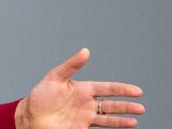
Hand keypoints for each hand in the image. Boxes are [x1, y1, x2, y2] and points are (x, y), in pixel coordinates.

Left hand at [16, 48, 144, 128]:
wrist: (32, 116)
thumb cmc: (41, 95)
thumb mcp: (55, 76)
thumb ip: (71, 65)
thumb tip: (85, 51)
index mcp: (83, 89)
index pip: (107, 88)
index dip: (122, 89)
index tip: (137, 91)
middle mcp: (87, 103)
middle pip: (111, 104)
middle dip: (126, 106)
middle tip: (140, 108)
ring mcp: (85, 116)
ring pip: (108, 117)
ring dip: (122, 119)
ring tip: (134, 120)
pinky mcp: (82, 127)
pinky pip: (100, 127)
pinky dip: (113, 127)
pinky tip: (123, 126)